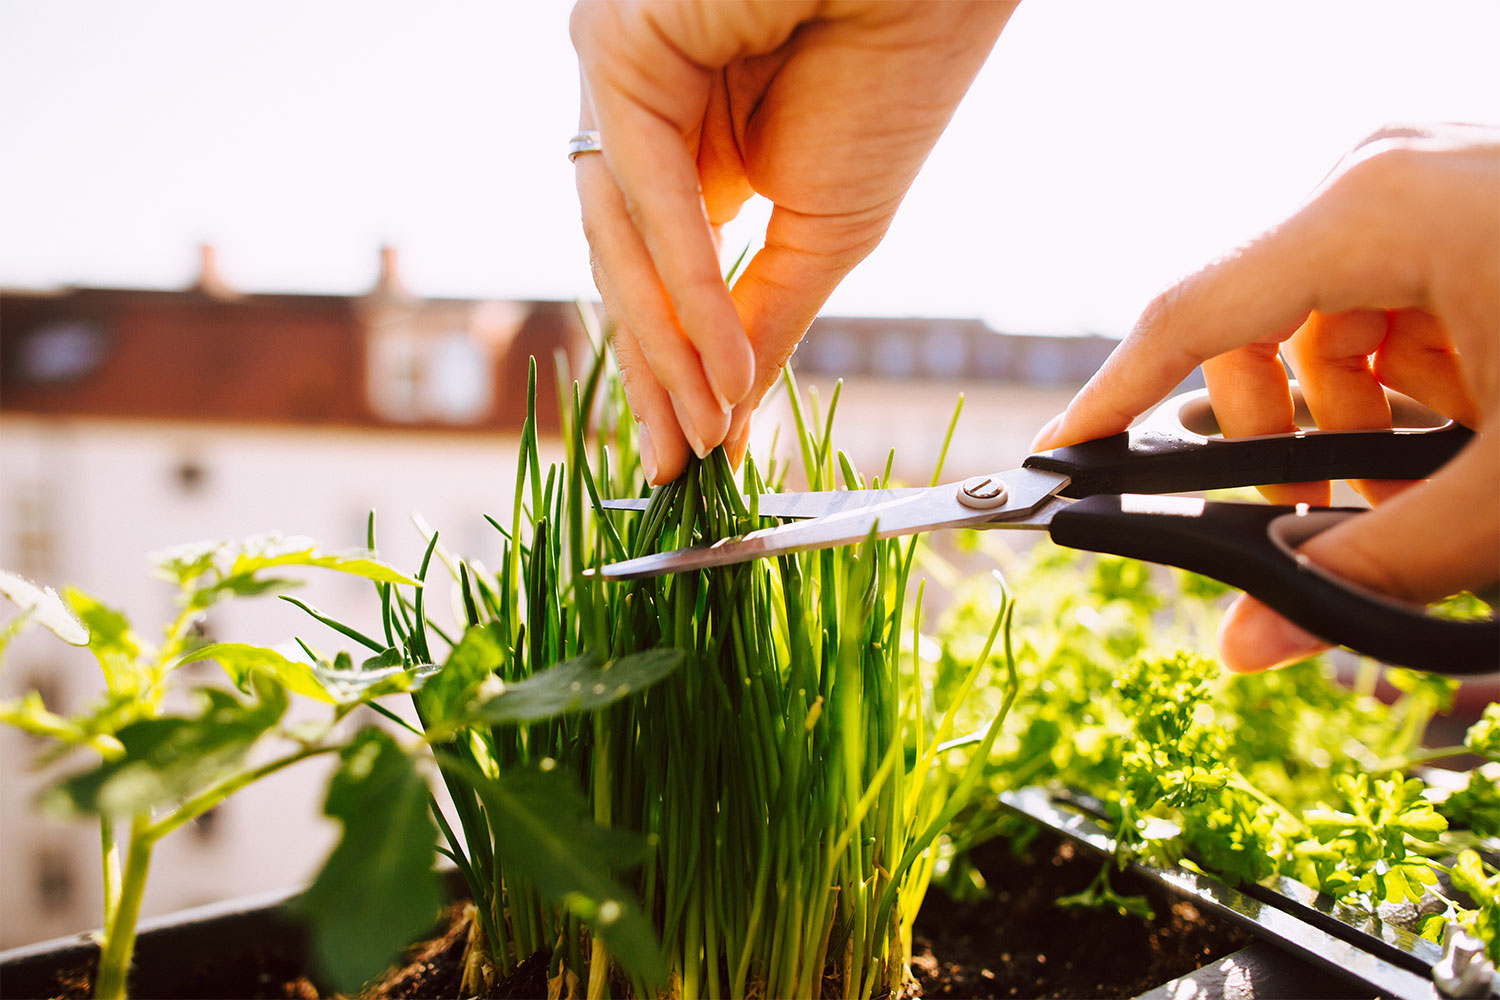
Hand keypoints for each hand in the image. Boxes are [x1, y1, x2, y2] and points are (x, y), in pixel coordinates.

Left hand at [571, 0, 1014, 482]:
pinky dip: (686, 284)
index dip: (674, 371)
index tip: (690, 456)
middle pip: (626, 268)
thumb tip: (729, 410)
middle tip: (675, 467)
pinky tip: (720, 364)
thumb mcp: (828, 232)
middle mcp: (644, 115)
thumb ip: (765, 317)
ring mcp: (623, 80)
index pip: (658, 277)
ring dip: (669, 347)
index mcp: (691, 150)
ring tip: (705, 430)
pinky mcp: (619, 47)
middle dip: (656, 376)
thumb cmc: (897, 79)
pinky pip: (646, 190)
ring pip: (624, 239)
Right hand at [1032, 125, 1498, 671]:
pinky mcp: (1469, 198)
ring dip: (1352, 415)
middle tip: (1333, 518)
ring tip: (1432, 474)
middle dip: (1282, 438)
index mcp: (1376, 207)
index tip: (1056, 464)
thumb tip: (1248, 642)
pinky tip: (1472, 415)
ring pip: (1318, 319)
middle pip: (1253, 325)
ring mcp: (1430, 177)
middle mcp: (1384, 172)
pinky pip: (1384, 298)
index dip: (1109, 402)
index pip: (1187, 316)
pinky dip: (1406, 375)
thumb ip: (1371, 568)